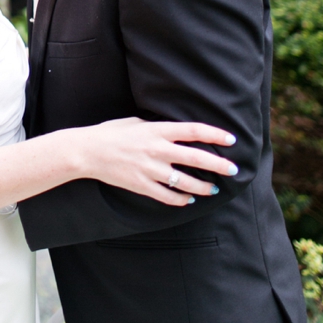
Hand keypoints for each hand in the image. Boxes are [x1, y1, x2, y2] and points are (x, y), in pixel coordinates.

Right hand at [75, 117, 237, 206]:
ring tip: (214, 189)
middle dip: (219, 164)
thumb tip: (176, 132)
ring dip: (204, 187)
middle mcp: (157, 149)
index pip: (194, 131)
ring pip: (186, 182)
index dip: (215, 134)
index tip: (231, 139)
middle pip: (196, 157)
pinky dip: (181, 200)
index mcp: (157, 130)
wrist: (88, 151)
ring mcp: (150, 169)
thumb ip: (158, 128)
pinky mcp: (142, 185)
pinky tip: (189, 199)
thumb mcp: (137, 122)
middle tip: (233, 169)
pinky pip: (168, 196)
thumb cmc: (111, 133)